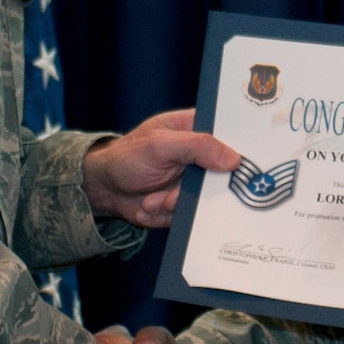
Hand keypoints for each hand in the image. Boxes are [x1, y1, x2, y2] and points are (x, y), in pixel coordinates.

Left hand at [82, 109, 238, 227]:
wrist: (104, 190)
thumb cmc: (126, 157)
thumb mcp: (159, 145)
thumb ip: (197, 146)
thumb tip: (232, 159)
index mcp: (198, 129)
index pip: (231, 136)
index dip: (240, 150)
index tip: (237, 166)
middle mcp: (201, 156)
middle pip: (225, 173)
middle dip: (200, 188)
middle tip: (175, 193)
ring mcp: (195, 181)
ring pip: (209, 199)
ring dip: (177, 203)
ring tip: (152, 199)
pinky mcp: (187, 203)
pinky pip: (193, 215)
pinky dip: (169, 214)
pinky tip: (151, 204)